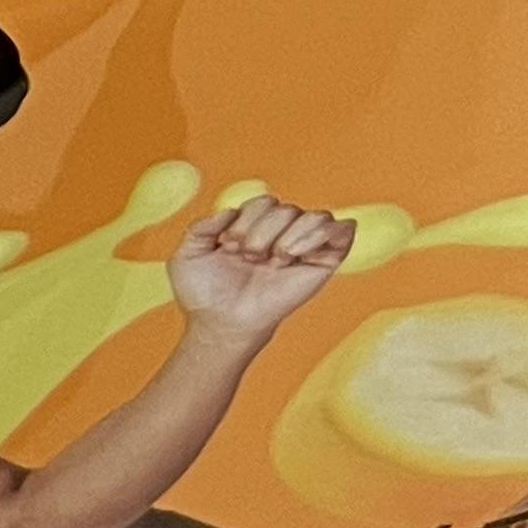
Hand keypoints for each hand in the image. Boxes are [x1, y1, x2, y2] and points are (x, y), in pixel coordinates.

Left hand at [168, 195, 356, 347]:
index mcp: (256, 228)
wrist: (220, 326)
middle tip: (249, 258)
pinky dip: (323, 232)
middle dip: (263, 231)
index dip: (247, 219)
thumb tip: (229, 212)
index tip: (230, 247)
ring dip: (288, 234)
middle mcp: (282, 236)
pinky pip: (341, 232)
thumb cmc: (203, 294)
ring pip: (315, 215)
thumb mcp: (186, 254)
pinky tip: (294, 252)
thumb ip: (200, 226)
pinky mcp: (323, 265)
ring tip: (275, 259)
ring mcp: (304, 251)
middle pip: (286, 208)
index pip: (264, 201)